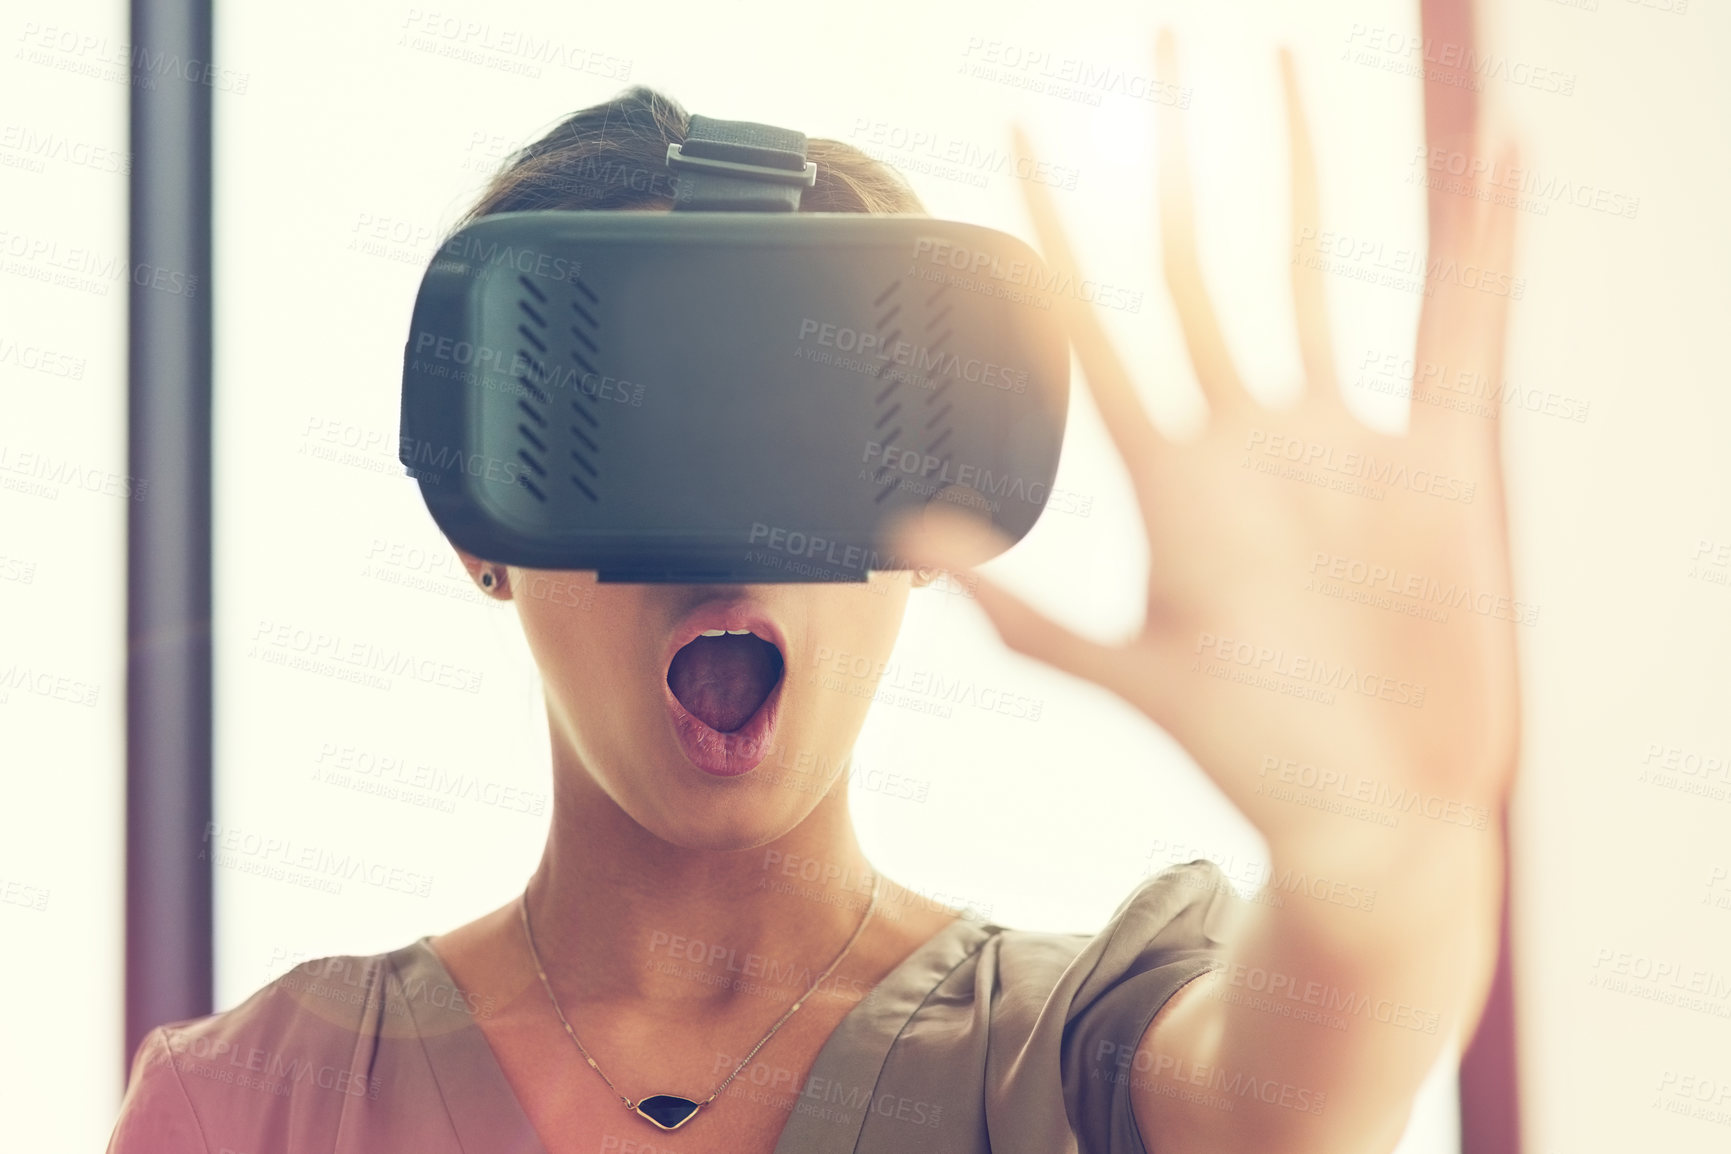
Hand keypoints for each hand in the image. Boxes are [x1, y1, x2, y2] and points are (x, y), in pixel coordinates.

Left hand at [893, 30, 1521, 857]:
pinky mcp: (1438, 460)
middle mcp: (1248, 442)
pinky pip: (1464, 325)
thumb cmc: (1254, 757)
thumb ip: (1034, 620)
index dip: (1052, 236)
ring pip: (1312, 270)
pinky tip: (1498, 159)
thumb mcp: (1139, 678)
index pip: (1093, 329)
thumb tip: (919, 554)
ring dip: (1296, 172)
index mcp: (1171, 481)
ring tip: (1283, 72)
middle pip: (1196, 266)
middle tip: (1157, 57)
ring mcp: (1341, 443)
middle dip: (1172, 161)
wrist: (1370, 811)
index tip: (1020, 146)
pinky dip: (1484, 244)